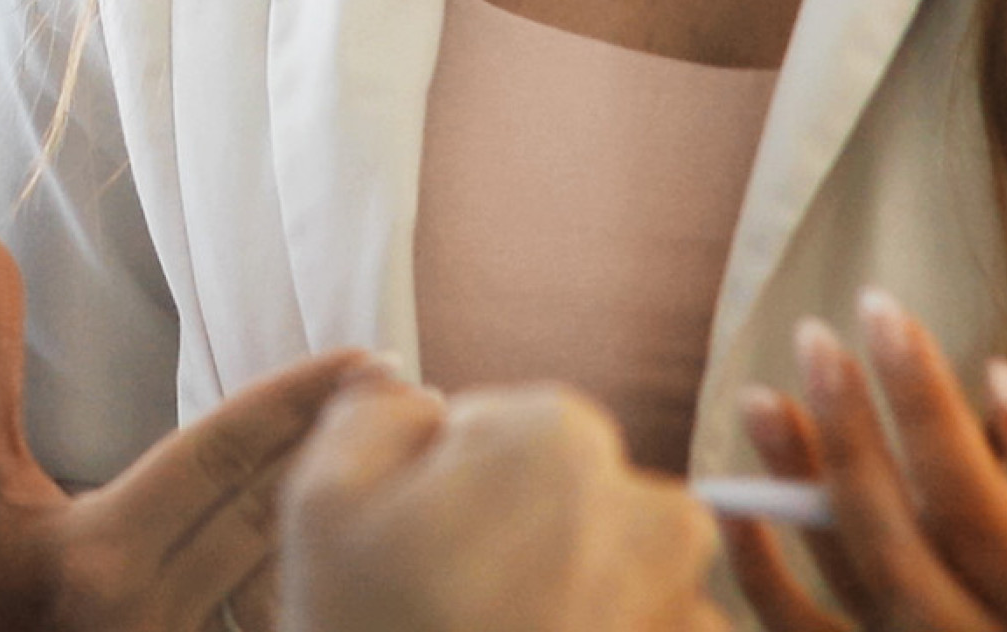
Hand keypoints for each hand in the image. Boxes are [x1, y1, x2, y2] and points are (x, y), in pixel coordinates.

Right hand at [0, 212, 378, 631]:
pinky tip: (369, 535)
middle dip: (348, 445)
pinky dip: (320, 575)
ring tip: (415, 447)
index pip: (223, 455)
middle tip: (418, 386)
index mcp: (102, 552)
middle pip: (273, 509)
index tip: (371, 356)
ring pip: (286, 573)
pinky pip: (271, 617)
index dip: (300, 399)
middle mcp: (150, 613)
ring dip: (349, 512)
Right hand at [282, 377, 730, 631]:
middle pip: (578, 496)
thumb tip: (415, 398)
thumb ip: (375, 411)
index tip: (427, 554)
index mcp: (560, 440)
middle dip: (530, 539)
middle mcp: (649, 509)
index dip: (457, 487)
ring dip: (581, 602)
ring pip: (630, 572)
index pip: (508, 429)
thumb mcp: (319, 502)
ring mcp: (686, 608)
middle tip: (463, 609)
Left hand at [727, 291, 1006, 631]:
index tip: (883, 308)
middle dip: (849, 441)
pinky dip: (763, 589)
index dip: (921, 404)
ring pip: (855, 603)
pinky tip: (735, 510)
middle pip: (903, 555)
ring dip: (798, 497)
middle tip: (816, 338)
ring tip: (764, 399)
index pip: (977, 506)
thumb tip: (1001, 383)